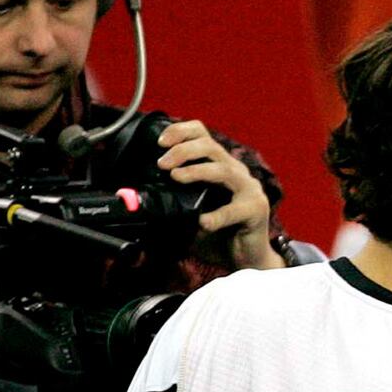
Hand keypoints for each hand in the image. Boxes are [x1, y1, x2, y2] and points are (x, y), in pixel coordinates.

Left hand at [157, 119, 283, 270]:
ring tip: (176, 177)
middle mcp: (236, 172)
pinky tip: (204, 222)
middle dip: (183, 151)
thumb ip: (172, 202)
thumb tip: (135, 200)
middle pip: (210, 146)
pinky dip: (217, 215)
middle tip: (163, 164)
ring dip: (196, 171)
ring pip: (223, 169)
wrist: (246, 259)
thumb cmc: (217, 234)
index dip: (181, 131)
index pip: (203, 135)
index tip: (160, 142)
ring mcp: (249, 190)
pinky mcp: (257, 210)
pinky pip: (235, 209)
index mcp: (220, 166)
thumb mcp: (189, 212)